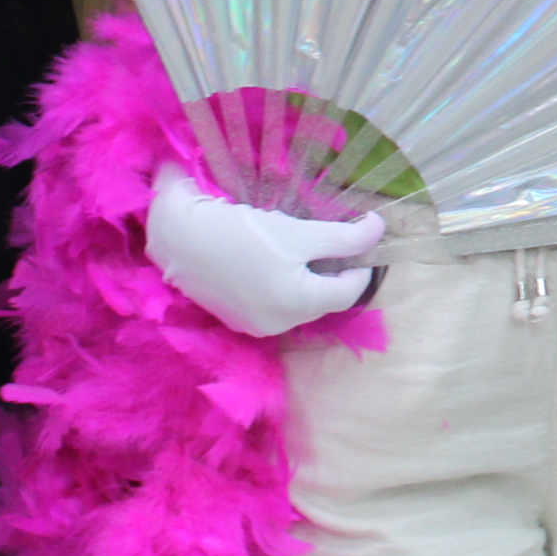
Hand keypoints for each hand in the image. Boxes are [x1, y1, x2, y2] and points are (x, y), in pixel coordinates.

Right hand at [142, 163, 381, 337]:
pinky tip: (268, 258)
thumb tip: (379, 230)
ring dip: (304, 276)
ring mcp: (253, 325)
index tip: (362, 240)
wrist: (176, 236)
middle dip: (329, 269)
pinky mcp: (233, 317)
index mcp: (298, 306)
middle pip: (321, 297)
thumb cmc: (243, 232)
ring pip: (296, 300)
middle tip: (329, 238)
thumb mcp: (299, 232)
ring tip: (296, 246)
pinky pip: (271, 301)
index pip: (349, 292)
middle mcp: (278, 325)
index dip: (360, 264)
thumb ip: (343, 238)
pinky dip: (278, 283)